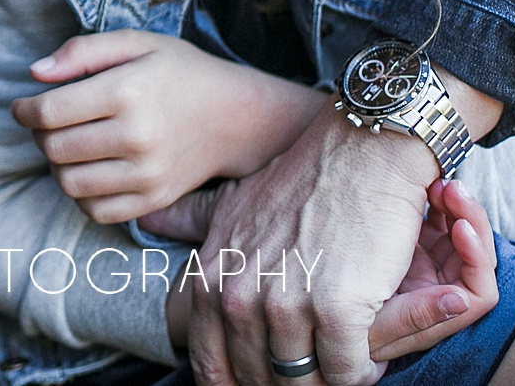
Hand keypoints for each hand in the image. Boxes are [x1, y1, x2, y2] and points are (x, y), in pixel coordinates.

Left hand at [10, 31, 326, 223]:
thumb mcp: (137, 43)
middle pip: (54, 148)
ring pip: (69, 183)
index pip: (49, 112)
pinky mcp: (155, 199)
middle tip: (47, 123)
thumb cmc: (181, 73)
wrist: (237, 116)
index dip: (23, 110)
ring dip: (55, 165)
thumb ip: (82, 51)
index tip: (22, 106)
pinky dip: (80, 195)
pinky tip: (88, 171)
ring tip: (67, 146)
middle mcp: (137, 136)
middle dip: (38, 135)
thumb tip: (34, 73)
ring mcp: (147, 173)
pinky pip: (96, 211)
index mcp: (128, 91)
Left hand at [148, 174, 493, 361]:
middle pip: (261, 380)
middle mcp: (239, 297)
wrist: (361, 152)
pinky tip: (367, 348)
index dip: (237, 382)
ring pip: (304, 381)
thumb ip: (190, 221)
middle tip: (316, 363)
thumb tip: (147, 221)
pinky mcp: (337, 309)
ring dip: (328, 376)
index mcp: (211, 281)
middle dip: (289, 381)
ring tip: (344, 353)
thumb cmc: (301, 180)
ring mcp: (286, 304)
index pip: (211, 366)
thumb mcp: (232, 201)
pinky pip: (348, 371)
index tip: (262, 378)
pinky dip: (361, 369)